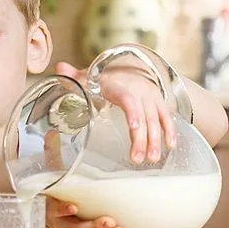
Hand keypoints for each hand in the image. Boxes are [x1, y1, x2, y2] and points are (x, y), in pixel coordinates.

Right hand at [43, 130, 137, 227]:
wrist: (48, 215)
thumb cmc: (52, 191)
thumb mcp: (50, 172)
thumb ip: (52, 153)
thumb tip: (52, 132)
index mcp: (51, 208)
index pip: (55, 210)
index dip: (63, 210)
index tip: (73, 206)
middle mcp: (64, 225)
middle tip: (109, 222)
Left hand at [54, 61, 175, 163]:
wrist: (126, 67)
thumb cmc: (103, 78)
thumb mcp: (88, 76)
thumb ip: (73, 76)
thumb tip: (58, 68)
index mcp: (119, 85)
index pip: (128, 99)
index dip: (133, 114)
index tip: (134, 130)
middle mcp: (138, 89)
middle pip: (143, 114)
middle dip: (142, 138)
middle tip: (137, 159)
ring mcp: (150, 96)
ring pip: (155, 118)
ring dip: (155, 139)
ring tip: (151, 160)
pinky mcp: (158, 101)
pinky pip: (166, 116)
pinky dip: (169, 130)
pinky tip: (169, 147)